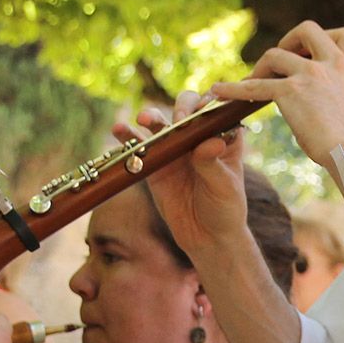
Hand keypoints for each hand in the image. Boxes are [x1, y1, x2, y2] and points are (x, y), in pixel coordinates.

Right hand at [114, 100, 251, 259]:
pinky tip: (119, 130)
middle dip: (181, 108)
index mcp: (224, 137)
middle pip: (187, 108)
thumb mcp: (224, 187)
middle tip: (179, 122)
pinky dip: (128, 136)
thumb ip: (212, 163)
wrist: (206, 237)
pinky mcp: (155, 163)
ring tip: (144, 119)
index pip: (217, 110)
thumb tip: (211, 142)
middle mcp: (199, 137)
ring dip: (151, 116)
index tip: (203, 113)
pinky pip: (139, 144)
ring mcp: (175, 148)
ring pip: (160, 122)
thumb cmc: (225, 209)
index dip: (210, 105)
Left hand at [210, 21, 343, 174]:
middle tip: (280, 62)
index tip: (314, 53)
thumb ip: (338, 91)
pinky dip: (233, 88)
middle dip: (290, 40)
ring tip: (254, 82)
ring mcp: (311, 74)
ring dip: (262, 67)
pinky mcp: (290, 91)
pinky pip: (254, 86)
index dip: (327, 38)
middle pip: (306, 30)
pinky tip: (219, 91)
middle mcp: (334, 63)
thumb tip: (319, 98)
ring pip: (275, 54)